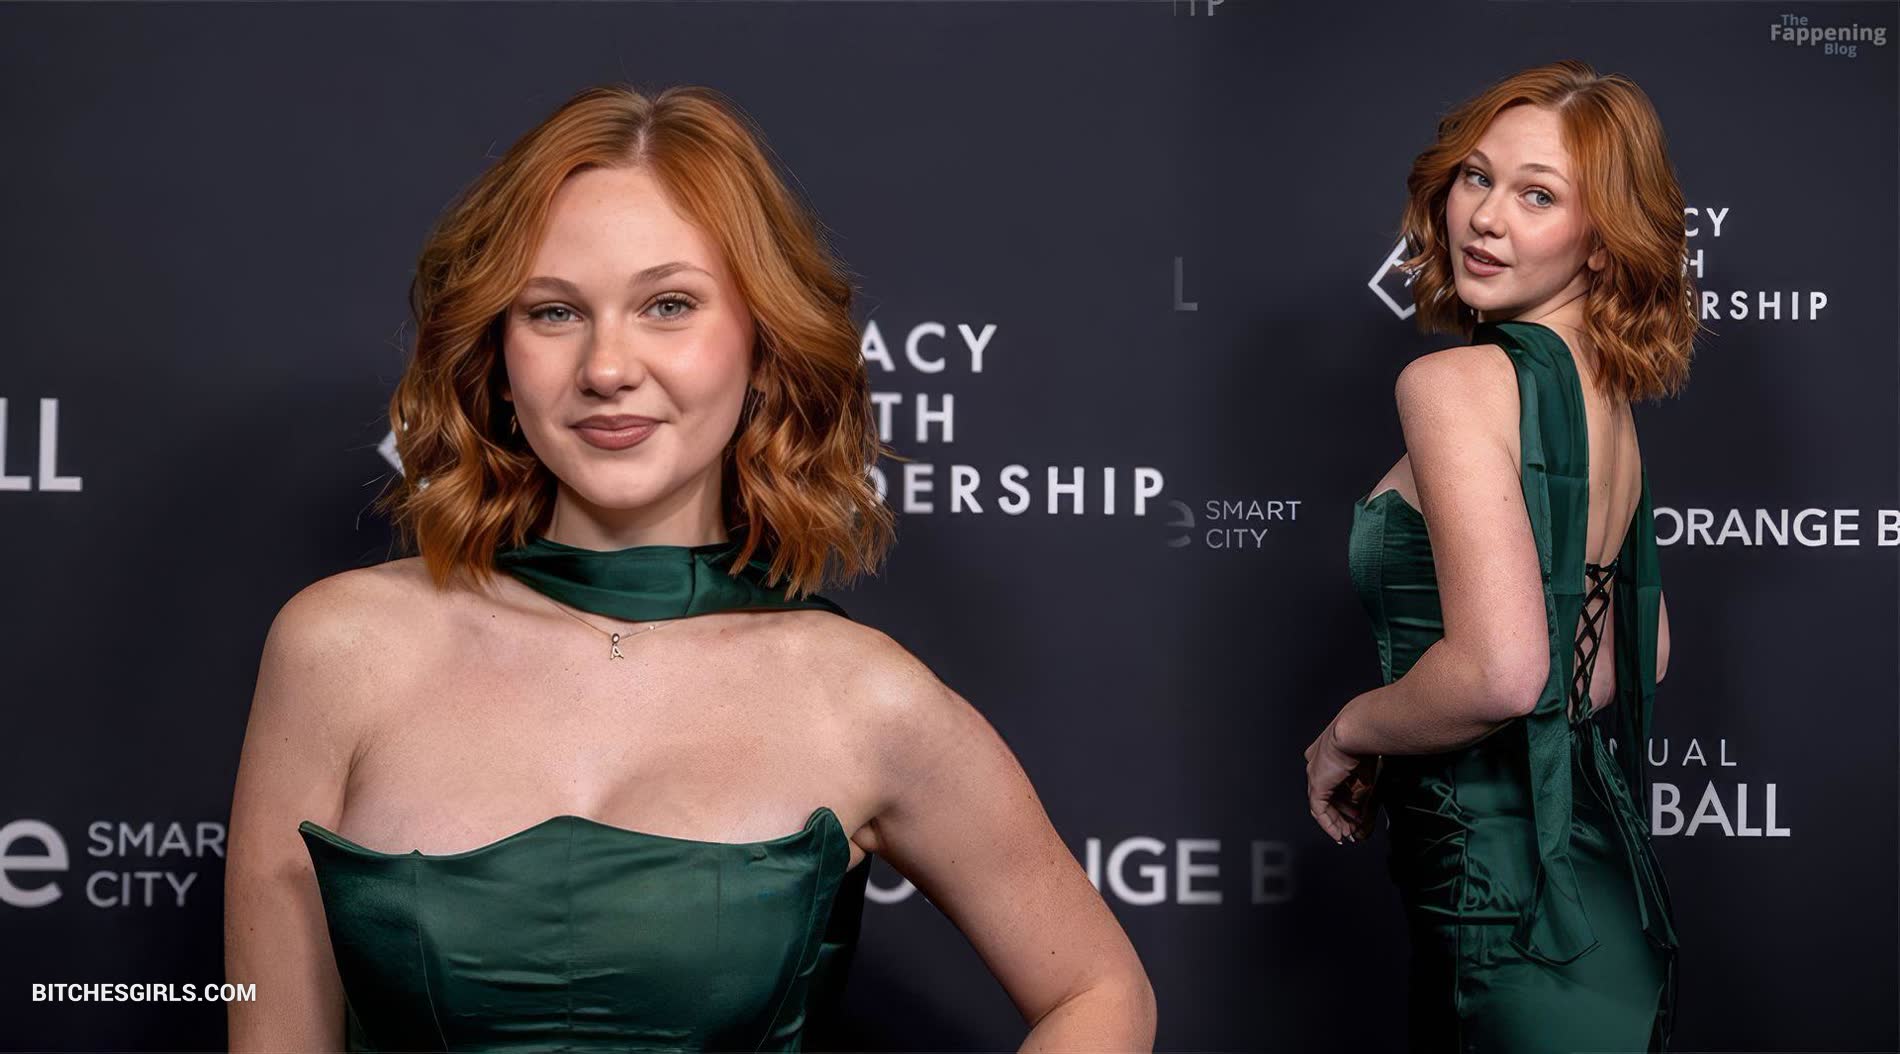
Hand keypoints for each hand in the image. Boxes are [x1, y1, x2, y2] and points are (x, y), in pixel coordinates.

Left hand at [1304, 720, 1379, 844]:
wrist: (1356, 732)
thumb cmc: (1365, 742)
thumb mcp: (1366, 771)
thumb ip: (1364, 789)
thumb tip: (1366, 805)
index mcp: (1327, 755)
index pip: (1333, 784)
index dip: (1344, 801)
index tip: (1355, 814)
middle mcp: (1317, 764)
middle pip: (1328, 797)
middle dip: (1341, 816)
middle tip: (1352, 830)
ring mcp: (1315, 774)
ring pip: (1324, 805)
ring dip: (1337, 822)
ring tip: (1348, 833)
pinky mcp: (1316, 784)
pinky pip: (1320, 810)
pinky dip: (1329, 824)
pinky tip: (1337, 834)